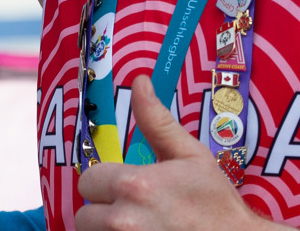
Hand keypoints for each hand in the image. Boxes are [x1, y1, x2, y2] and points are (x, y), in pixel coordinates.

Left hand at [75, 77, 275, 230]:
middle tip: (132, 211)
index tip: (124, 188)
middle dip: (103, 211)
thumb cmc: (216, 204)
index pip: (88, 180)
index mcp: (135, 185)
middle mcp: (124, 221)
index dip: (103, 182)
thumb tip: (140, 82)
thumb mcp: (191, 156)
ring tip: (139, 227)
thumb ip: (156, 121)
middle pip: (84, 215)